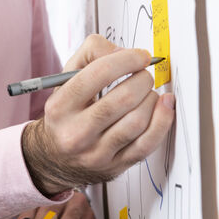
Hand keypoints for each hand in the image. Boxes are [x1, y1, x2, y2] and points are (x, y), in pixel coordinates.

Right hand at [22, 35, 174, 194]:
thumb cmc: (66, 112)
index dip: (126, 60)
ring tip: (147, 92)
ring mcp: (96, 153)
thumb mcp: (65, 79)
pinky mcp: (115, 166)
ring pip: (137, 121)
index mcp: (60, 106)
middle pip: (123, 99)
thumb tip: (124, 52)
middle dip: (142, 80)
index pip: (97, 75)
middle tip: (144, 75)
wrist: (54, 156)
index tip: (140, 56)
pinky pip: (147, 144)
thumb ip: (90, 53)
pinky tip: (164, 106)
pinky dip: (163, 120)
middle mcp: (76, 132)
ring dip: (151, 99)